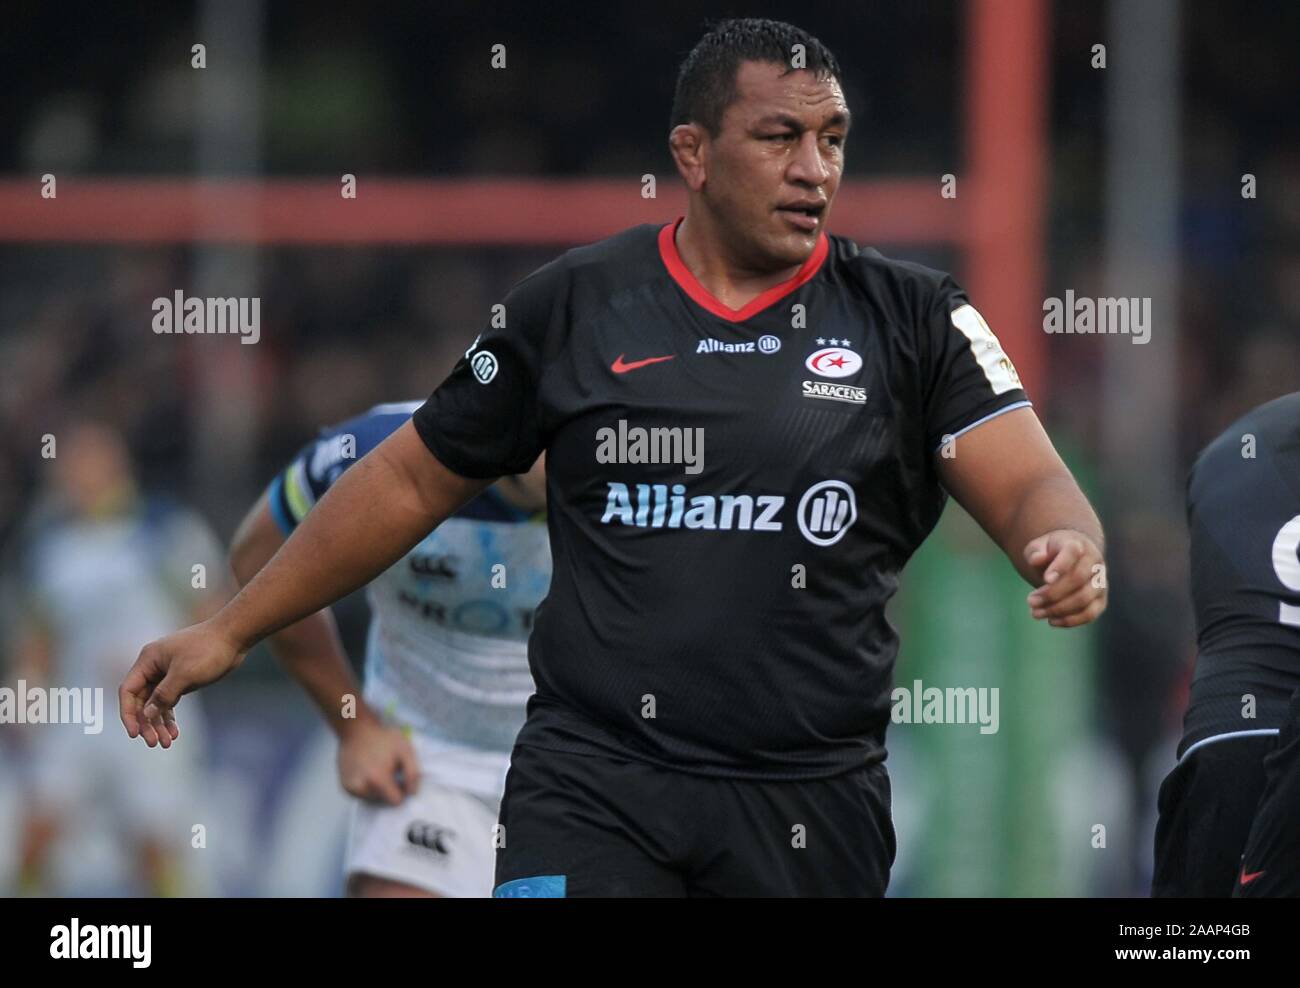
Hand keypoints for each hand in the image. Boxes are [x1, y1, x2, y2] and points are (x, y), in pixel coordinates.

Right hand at [119, 620, 245, 746]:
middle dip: (146, 723)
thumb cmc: (208, 650)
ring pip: (156, 703)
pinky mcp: (181, 678)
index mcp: (148, 660)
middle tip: (155, 743)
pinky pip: (169, 700)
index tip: (135, 734)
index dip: (128, 714)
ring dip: (159, 723)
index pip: (129, 691)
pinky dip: (170, 716)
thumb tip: (146, 715)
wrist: (234, 636)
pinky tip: (175, 732)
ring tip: (166, 743)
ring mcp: (167, 673)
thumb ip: (164, 695)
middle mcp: (154, 666)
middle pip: (142, 700)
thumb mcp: (185, 674)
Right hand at [337, 714, 420, 804]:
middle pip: (383, 801)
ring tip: (376, 770)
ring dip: (376, 789)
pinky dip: (366, 787)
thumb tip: (412, 793)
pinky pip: (361, 795)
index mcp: (378, 780)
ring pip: (372, 799)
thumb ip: (412, 773)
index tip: (400, 779)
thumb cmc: (383, 739)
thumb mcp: (405, 750)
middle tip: (387, 770)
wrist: (356, 730)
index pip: (395, 801)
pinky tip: (366, 772)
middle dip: (388, 790)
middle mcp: (362, 788)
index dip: (401, 790)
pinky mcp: (345, 787)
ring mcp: (351, 788)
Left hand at [1023, 530, 1106, 627]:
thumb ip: (1035, 552)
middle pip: (1077, 580)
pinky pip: (1090, 613)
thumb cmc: (1051, 553)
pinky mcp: (1101, 600)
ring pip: (1084, 599)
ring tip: (1035, 613)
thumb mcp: (1038, 547)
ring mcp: (1101, 582)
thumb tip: (1037, 559)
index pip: (1072, 552)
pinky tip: (1051, 621)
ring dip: (1058, 609)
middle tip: (1030, 601)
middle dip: (1052, 594)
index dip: (1060, 566)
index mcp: (1077, 544)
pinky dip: (1070, 620)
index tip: (1045, 579)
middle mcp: (1094, 562)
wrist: (1071, 559)